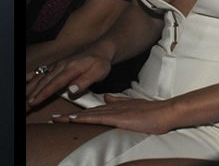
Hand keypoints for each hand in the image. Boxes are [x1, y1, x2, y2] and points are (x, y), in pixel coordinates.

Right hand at [25, 49, 111, 111]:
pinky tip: (25, 83)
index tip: (33, 102)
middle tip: (24, 104)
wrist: (100, 49)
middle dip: (31, 93)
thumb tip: (71, 91)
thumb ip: (84, 82)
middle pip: (43, 81)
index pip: (54, 84)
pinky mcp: (56, 65)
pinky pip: (41, 72)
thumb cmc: (100, 63)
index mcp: (70, 68)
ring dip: (30, 87)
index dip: (43, 94)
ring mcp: (57, 65)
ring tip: (22, 97)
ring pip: (40, 77)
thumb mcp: (98, 72)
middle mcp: (60, 65)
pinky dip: (31, 78)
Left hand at [52, 94, 175, 133]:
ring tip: (57, 119)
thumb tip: (106, 98)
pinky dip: (83, 118)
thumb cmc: (152, 112)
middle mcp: (111, 107)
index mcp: (114, 106)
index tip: (65, 115)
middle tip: (54, 118)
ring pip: (88, 114)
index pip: (92, 110)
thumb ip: (118, 101)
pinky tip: (73, 119)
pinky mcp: (118, 117)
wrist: (164, 111)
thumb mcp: (132, 105)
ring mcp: (114, 112)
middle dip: (69, 116)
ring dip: (71, 118)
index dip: (78, 112)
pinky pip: (97, 118)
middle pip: (86, 112)